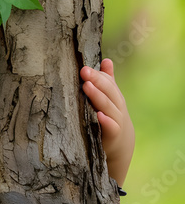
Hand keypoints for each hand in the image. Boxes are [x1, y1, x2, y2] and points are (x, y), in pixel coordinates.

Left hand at [81, 58, 134, 185]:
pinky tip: (99, 115)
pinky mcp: (112, 136)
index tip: (84, 67)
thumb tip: (107, 60)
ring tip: (86, 86)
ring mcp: (116, 121)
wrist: (121, 144)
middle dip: (96, 80)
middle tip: (83, 71)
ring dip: (97, 96)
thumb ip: (107, 79)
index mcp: (114, 96)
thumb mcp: (110, 97)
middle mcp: (117, 106)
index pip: (107, 82)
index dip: (97, 75)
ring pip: (108, 107)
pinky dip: (106, 122)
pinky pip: (111, 127)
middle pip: (108, 91)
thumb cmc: (110, 115)